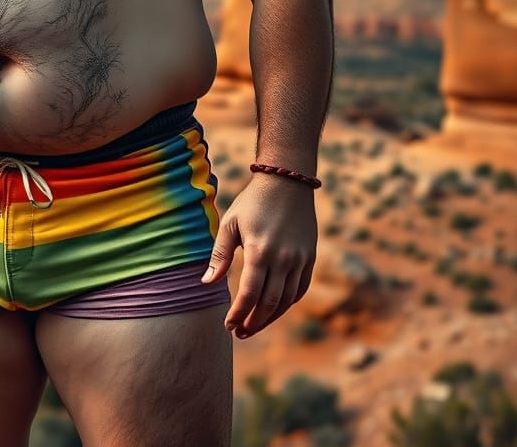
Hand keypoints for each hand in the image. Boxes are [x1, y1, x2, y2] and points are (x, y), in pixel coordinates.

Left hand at [201, 172, 316, 338]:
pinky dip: (287, 303)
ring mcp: (300, 259)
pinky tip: (273, 309)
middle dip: (254, 321)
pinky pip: (299, 289)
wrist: (287, 182)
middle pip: (269, 302)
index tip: (228, 325)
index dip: (239, 313)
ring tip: (253, 326)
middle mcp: (283, 258)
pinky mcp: (310, 258)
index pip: (250, 293)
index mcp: (260, 250)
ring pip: (287, 300)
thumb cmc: (252, 202)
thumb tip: (206, 283)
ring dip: (270, 317)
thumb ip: (219, 255)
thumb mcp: (231, 223)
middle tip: (240, 333)